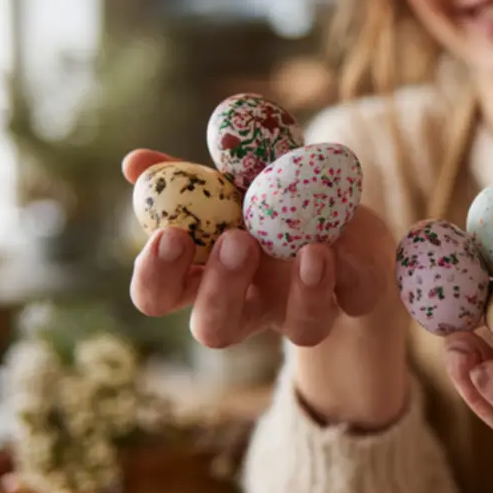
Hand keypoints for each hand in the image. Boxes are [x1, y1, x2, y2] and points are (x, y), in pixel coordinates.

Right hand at [123, 149, 408, 427]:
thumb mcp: (229, 181)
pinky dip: (351, 267)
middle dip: (222, 288)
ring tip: (309, 248)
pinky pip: (357, 296)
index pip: (159, 295)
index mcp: (206, 276)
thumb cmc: (266, 200)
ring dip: (304, 291)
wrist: (344, 214)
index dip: (156, 276)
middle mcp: (252, 307)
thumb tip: (135, 162)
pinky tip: (343, 238)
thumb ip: (187, 176)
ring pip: (302, 329)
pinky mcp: (357, 298)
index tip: (167, 236)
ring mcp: (304, 309)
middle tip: (235, 241)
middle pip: (217, 328)